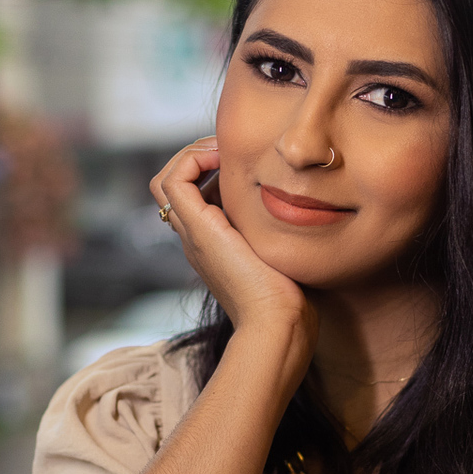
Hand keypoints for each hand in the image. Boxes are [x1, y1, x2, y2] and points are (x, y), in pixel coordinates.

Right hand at [150, 135, 315, 356]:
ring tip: (225, 150)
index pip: (198, 195)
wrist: (278, 323)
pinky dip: (192, 159)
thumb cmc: (292, 299)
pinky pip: (172, 181)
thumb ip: (286, 233)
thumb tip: (306, 210)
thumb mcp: (287, 255)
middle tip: (234, 151)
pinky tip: (226, 159)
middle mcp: (198, 238)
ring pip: (166, 180)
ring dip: (193, 154)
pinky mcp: (197, 228)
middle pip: (177, 186)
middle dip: (202, 156)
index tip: (246, 162)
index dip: (215, 169)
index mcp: (215, 244)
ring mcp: (193, 234)